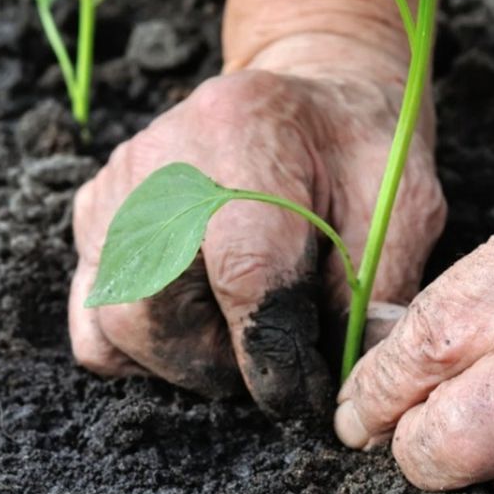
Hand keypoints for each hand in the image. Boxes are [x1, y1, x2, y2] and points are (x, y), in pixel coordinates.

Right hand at [70, 33, 444, 417]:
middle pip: (159, 308)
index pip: (244, 272)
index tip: (302, 394)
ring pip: (118, 319)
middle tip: (274, 360)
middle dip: (221, 365)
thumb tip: (344, 383)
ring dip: (181, 356)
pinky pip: (92, 313)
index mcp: (247, 132)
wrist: (309, 98)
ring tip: (237, 331)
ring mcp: (118, 182)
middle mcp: (164, 153)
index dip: (274, 356)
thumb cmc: (357, 152)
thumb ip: (374, 292)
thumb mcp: (401, 206)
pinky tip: (192, 315)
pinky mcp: (94, 210)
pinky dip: (138, 340)